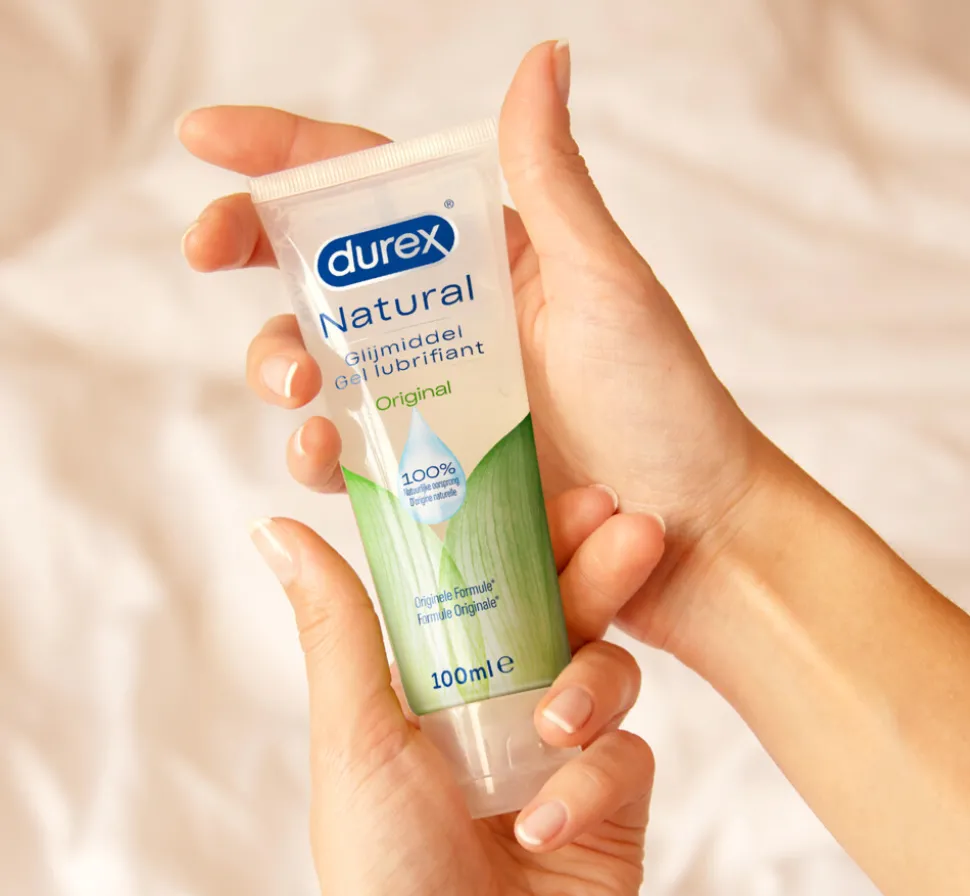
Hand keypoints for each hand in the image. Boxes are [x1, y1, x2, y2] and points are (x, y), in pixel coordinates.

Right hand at [177, 40, 764, 653]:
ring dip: (279, 365)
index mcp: (484, 260)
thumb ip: (553, 180)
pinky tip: (322, 453)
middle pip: (319, 275)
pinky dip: (317, 452)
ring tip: (301, 388)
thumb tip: (541, 55)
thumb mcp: (606, 283)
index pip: (369, 187)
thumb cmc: (664, 402)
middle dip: (253, 258)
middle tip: (212, 256)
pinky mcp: (426, 475)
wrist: (689, 529)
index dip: (282, 156)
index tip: (202, 142)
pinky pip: (347, 457)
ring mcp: (431, 403)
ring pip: (318, 367)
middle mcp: (447, 325)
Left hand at [249, 488, 663, 895]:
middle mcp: (504, 704)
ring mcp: (562, 749)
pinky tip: (547, 822)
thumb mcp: (355, 735)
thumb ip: (337, 626)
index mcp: (442, 679)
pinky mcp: (612, 800)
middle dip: (598, 567)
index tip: (560, 491)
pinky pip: (627, 754)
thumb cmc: (386, 873)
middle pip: (564, 609)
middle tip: (630, 526)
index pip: (491, 582)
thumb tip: (276, 529)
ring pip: (607, 668)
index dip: (524, 534)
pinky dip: (593, 781)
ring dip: (591, 684)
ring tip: (559, 725)